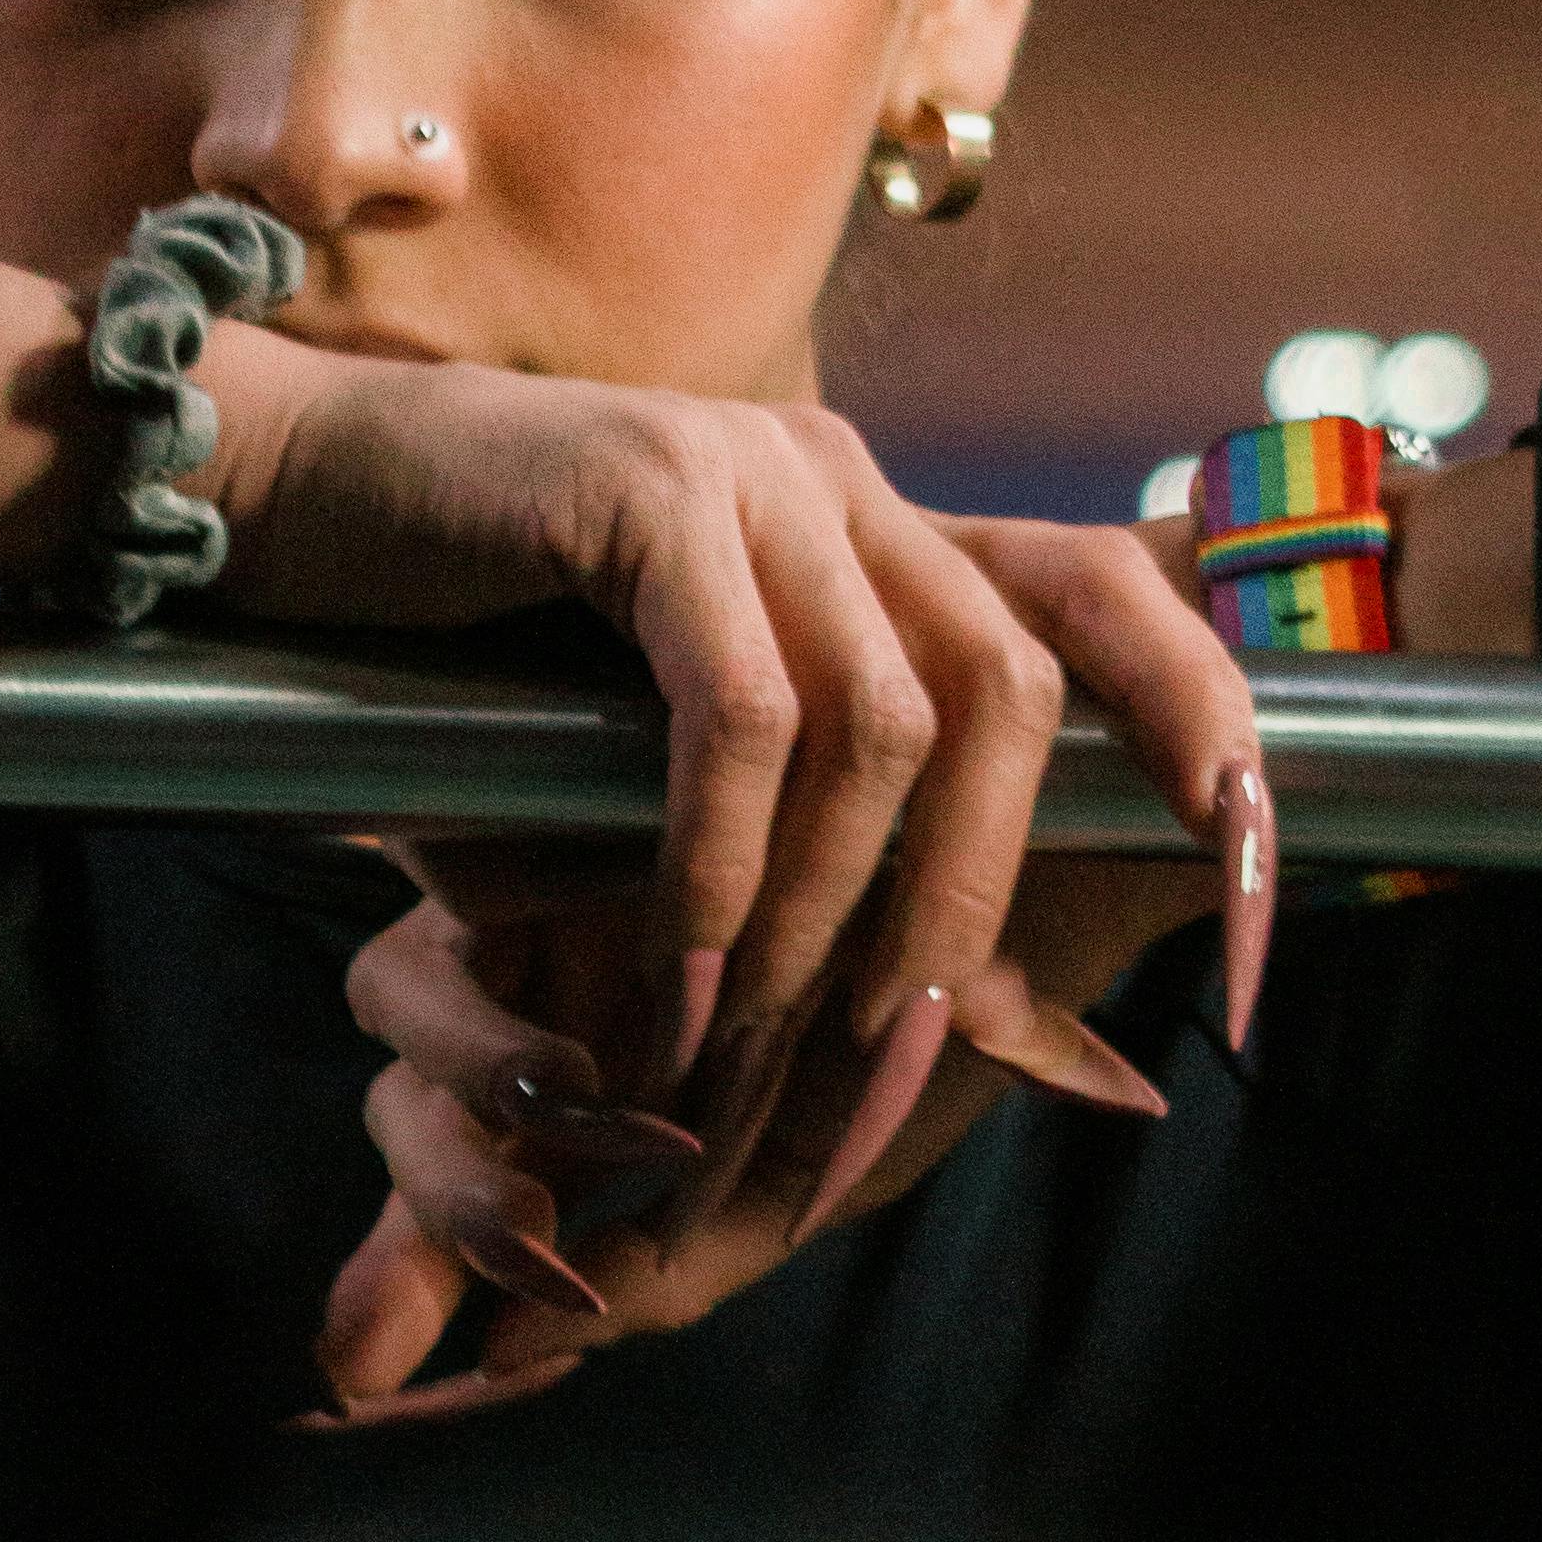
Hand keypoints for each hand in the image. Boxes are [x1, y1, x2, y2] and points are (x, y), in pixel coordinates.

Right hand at [282, 467, 1273, 1418]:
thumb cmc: (466, 666)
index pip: (1106, 595)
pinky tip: (670, 979)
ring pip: (890, 724)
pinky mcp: (644, 490)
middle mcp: (842, 485)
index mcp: (878, 532)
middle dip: (976, 908)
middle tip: (895, 1069)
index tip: (1261, 884)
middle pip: (1014, 696)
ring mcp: (752, 473)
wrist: (281, 510)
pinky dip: (724, 869)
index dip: (1209, 724)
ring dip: (829, 920)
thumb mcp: (670, 758)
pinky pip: (744, 716)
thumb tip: (955, 1028)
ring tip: (748, 1052)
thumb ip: (802, 838)